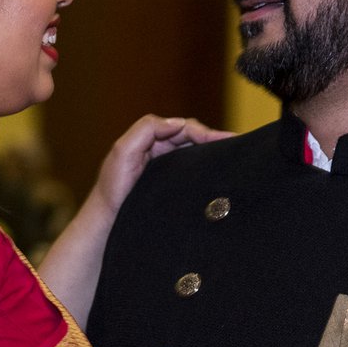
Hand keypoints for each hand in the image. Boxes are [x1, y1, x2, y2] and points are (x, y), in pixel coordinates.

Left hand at [89, 115, 231, 218]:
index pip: (185, 129)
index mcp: (154, 142)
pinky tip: (223, 178)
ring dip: (215, 156)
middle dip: (215, 141)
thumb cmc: (113, 190)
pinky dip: (209, 174)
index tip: (224, 139)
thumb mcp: (123, 150)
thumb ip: (147, 129)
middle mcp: (164, 155)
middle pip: (195, 141)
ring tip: (237, 157)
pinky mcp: (176, 192)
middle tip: (237, 145)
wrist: (109, 224)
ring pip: (198, 158)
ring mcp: (171, 174)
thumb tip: (178, 122)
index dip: (204, 132)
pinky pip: (196, 178)